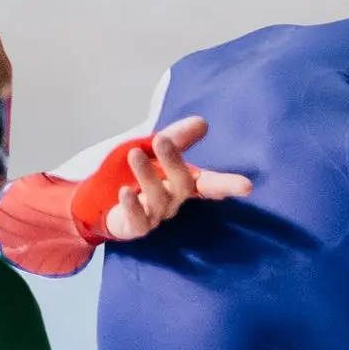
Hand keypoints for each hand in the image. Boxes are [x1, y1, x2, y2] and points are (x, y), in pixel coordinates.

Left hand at [98, 116, 250, 241]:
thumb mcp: (153, 151)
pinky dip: (132, 206)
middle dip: (174, 162)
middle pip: (182, 185)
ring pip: (158, 199)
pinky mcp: (134, 227)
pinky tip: (125, 192)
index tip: (247, 187)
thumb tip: (202, 122)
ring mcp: (155, 216)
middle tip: (162, 139)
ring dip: (147, 176)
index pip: (210, 184)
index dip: (228, 185)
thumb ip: (177, 138)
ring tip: (135, 154)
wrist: (101, 202)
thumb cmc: (134, 174)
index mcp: (182, 183)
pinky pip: (137, 221)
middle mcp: (173, 201)